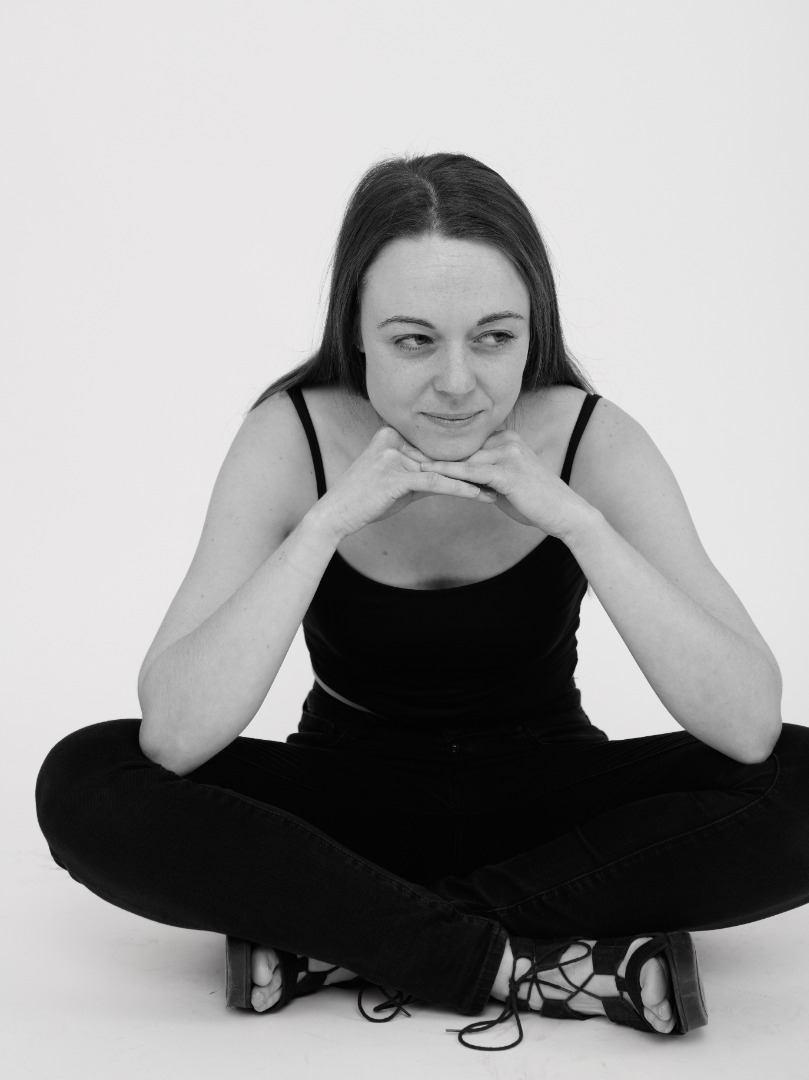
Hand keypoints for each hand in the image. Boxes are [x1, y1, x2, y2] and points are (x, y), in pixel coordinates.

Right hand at [316, 426, 496, 540]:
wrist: (337, 513)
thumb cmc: (367, 500)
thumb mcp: (399, 483)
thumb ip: (424, 475)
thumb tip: (452, 477)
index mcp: (392, 434)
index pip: (436, 448)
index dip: (465, 459)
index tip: (491, 466)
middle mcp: (393, 438)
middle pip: (442, 456)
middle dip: (473, 468)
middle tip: (502, 476)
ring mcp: (393, 454)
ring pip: (442, 468)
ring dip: (472, 481)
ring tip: (498, 489)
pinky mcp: (396, 474)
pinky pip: (435, 482)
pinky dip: (460, 489)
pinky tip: (480, 496)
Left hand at [417, 429, 591, 537]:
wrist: (564, 514)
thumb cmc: (535, 503)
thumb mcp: (504, 486)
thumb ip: (483, 478)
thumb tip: (462, 482)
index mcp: (504, 439)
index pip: (463, 440)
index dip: (435, 445)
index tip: (406, 448)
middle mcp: (505, 439)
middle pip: (458, 443)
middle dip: (427, 449)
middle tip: (396, 450)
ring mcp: (507, 453)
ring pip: (460, 456)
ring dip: (431, 460)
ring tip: (403, 463)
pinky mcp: (507, 471)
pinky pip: (470, 472)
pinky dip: (446, 475)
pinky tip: (425, 477)